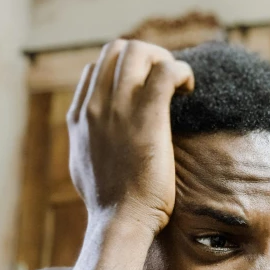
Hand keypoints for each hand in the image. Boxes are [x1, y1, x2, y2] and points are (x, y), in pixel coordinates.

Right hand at [67, 39, 193, 234]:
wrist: (120, 221)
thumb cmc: (109, 204)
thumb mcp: (84, 166)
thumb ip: (88, 142)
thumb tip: (94, 137)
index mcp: (79, 116)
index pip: (97, 68)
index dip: (125, 70)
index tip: (146, 87)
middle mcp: (95, 106)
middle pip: (117, 49)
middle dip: (146, 56)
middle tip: (166, 81)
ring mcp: (119, 108)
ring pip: (139, 51)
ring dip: (164, 59)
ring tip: (179, 84)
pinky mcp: (147, 116)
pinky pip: (166, 71)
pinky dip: (182, 71)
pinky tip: (189, 88)